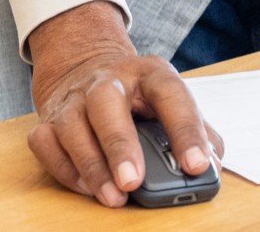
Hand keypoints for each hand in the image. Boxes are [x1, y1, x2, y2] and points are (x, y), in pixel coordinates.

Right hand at [25, 1, 224, 206]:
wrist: (85, 63)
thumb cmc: (137, 95)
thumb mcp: (170, 101)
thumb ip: (197, 130)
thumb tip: (214, 166)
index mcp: (148, 74)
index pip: (171, 94)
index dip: (186, 130)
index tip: (197, 165)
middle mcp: (107, 80)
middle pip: (107, 103)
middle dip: (120, 144)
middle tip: (134, 182)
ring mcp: (74, 98)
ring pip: (71, 126)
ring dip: (92, 166)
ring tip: (113, 197)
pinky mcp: (48, 117)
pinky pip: (45, 142)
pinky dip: (63, 168)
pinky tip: (85, 185)